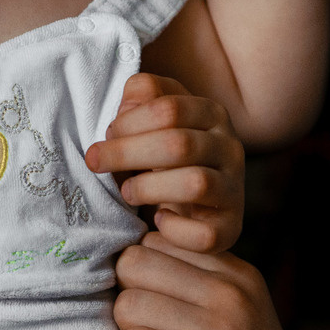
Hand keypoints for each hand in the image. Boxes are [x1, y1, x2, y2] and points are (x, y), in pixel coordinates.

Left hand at [88, 73, 244, 251]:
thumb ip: (142, 95)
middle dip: (127, 153)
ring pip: (195, 184)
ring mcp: (234, 190)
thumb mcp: (154, 116)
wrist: (197, 203)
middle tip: (95, 161)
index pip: (170, 108)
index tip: (106, 134)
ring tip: (126, 192)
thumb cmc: (165, 154)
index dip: (130, 122)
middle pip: (179, 144)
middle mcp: (230, 148)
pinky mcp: (230, 228)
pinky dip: (174, 229)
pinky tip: (158, 220)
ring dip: (148, 188)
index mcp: (212, 114)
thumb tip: (128, 107)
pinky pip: (204, 235)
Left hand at [109, 232, 329, 329]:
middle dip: (125, 292)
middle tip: (138, 323)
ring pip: (128, 303)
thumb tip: (128, 257)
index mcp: (236, 273)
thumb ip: (198, 277)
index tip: (146, 297)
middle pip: (134, 264)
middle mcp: (230, 294)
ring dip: (122, 329)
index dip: (140, 270)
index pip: (154, 240)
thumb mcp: (241, 307)